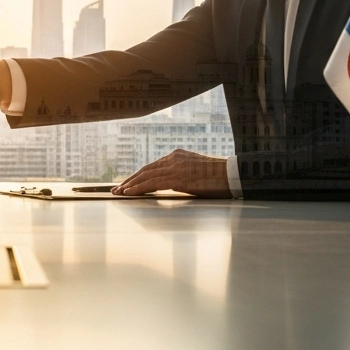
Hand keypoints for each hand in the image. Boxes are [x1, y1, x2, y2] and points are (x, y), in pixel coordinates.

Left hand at [112, 148, 229, 197]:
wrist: (233, 175)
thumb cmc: (219, 178)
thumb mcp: (196, 172)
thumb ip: (182, 175)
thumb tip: (173, 185)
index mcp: (177, 155)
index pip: (152, 166)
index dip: (138, 176)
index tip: (127, 183)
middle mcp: (173, 158)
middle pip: (145, 169)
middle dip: (129, 180)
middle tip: (116, 188)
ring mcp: (175, 166)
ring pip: (145, 175)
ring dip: (129, 184)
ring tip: (118, 192)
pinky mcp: (177, 177)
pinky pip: (152, 183)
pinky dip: (138, 188)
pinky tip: (128, 193)